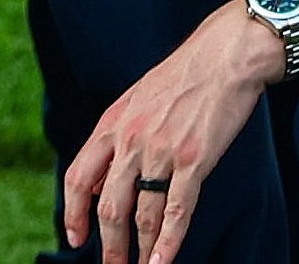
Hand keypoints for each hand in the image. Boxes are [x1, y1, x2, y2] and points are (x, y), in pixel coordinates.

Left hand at [63, 2, 281, 263]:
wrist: (225, 55)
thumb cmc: (184, 77)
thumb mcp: (136, 100)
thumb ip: (117, 138)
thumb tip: (105, 182)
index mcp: (112, 124)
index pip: (79, 178)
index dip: (73, 214)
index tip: (75, 239)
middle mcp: (131, 140)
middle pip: (109, 207)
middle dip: (109, 246)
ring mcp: (162, 151)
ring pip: (142, 215)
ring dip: (138, 250)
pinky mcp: (194, 159)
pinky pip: (176, 211)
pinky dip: (168, 242)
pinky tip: (162, 260)